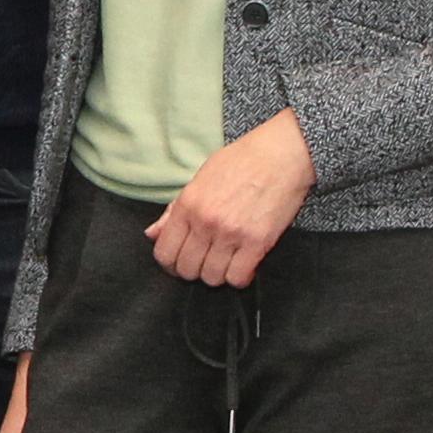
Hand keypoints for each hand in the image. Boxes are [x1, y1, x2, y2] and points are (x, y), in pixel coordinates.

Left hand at [146, 110, 315, 286]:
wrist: (281, 155)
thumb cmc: (241, 162)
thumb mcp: (200, 179)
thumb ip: (173, 210)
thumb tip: (152, 234)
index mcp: (187, 205)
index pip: (164, 252)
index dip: (170, 264)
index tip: (179, 263)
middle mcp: (205, 222)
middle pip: (187, 269)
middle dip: (194, 270)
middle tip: (205, 262)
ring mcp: (231, 234)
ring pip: (212, 278)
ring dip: (217, 274)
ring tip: (225, 261)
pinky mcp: (257, 242)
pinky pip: (238, 277)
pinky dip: (239, 277)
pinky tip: (243, 265)